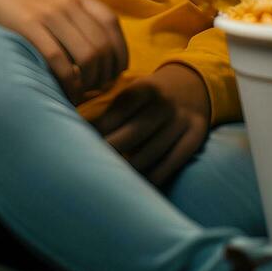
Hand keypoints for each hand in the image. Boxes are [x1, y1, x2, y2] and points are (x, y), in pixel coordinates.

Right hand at [0, 0, 128, 104]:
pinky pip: (58, 60)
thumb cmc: (29, 3)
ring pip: (86, 55)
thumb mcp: (59, 0)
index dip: (119, 51)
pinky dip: (68, 82)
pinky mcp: (29, 27)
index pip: (111, 24)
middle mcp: (68, 3)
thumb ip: (82, 17)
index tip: (115, 72)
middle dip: (104, 73)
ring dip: (89, 81)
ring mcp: (49, 14)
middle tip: (97, 87)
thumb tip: (107, 52)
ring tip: (82, 92)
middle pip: (102, 46)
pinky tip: (67, 92)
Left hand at [89, 63, 210, 187]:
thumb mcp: (133, 92)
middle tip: (90, 169)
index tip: (80, 148)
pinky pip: (171, 163)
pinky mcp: (195, 136)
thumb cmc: (150, 97)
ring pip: (150, 154)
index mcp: (144, 88)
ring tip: (109, 180)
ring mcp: (182, 120)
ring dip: (128, 170)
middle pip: (131, 136)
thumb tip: (76, 134)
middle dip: (109, 154)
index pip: (114, 116)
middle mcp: (164, 103)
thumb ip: (111, 112)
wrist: (193, 85)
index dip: (96, 135)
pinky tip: (137, 184)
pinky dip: (152, 177)